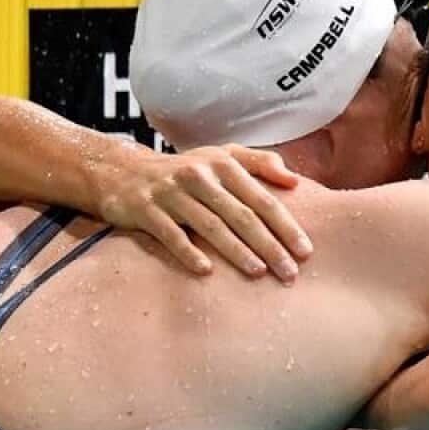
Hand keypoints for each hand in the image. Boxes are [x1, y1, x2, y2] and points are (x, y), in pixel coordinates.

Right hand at [96, 144, 312, 281]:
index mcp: (222, 163)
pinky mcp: (145, 209)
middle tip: (290, 272)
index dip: (286, 225)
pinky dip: (187, 252)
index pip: (261, 199)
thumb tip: (295, 180)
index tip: (306, 251)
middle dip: (269, 245)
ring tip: (259, 272)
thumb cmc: (184, 171)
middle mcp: (199, 175)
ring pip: (210, 225)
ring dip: (236, 250)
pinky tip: (206, 270)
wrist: (122, 172)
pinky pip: (170, 234)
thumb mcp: (220, 157)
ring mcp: (171, 192)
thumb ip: (259, 163)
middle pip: (241, 214)